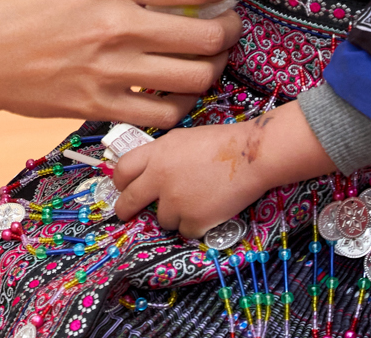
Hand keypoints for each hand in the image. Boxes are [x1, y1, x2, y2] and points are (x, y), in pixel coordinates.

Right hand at [0, 0, 241, 128]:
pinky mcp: (98, 106)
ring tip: (209, 59)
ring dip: (212, 68)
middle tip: (227, 25)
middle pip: (206, 35)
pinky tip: (175, 92)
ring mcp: (109, 71)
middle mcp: (116, 27)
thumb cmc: (11, 4)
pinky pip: (162, 113)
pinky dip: (179, 104)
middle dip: (228, 30)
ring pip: (193, 78)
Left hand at [108, 102, 334, 237]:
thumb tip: (150, 171)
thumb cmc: (221, 141)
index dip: (120, 182)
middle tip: (126, 215)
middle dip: (125, 210)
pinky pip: (185, 231)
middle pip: (130, 201)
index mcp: (156, 154)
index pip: (122, 170)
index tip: (122, 188)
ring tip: (193, 203)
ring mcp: (175, 202)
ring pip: (162, 219)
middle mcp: (159, 179)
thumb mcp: (181, 139)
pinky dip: (194, 226)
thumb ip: (161, 155)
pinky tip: (207, 213)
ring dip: (173, 215)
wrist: (250, 156)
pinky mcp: (194, 221)